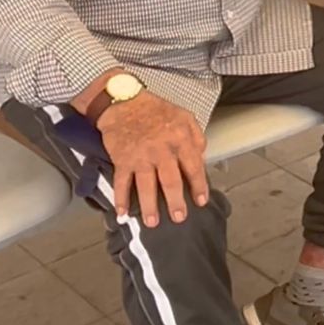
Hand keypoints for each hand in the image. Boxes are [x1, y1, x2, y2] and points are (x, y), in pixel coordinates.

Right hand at [97, 92, 208, 227]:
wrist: (124, 102)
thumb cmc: (155, 109)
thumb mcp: (185, 116)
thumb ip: (196, 137)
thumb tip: (202, 157)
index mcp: (180, 139)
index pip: (193, 167)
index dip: (198, 185)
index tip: (201, 201)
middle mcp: (161, 150)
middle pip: (171, 181)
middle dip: (176, 202)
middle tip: (179, 218)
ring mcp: (140, 156)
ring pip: (146, 186)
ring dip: (149, 206)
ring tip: (153, 222)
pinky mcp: (122, 159)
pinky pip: (121, 182)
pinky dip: (121, 199)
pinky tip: (122, 213)